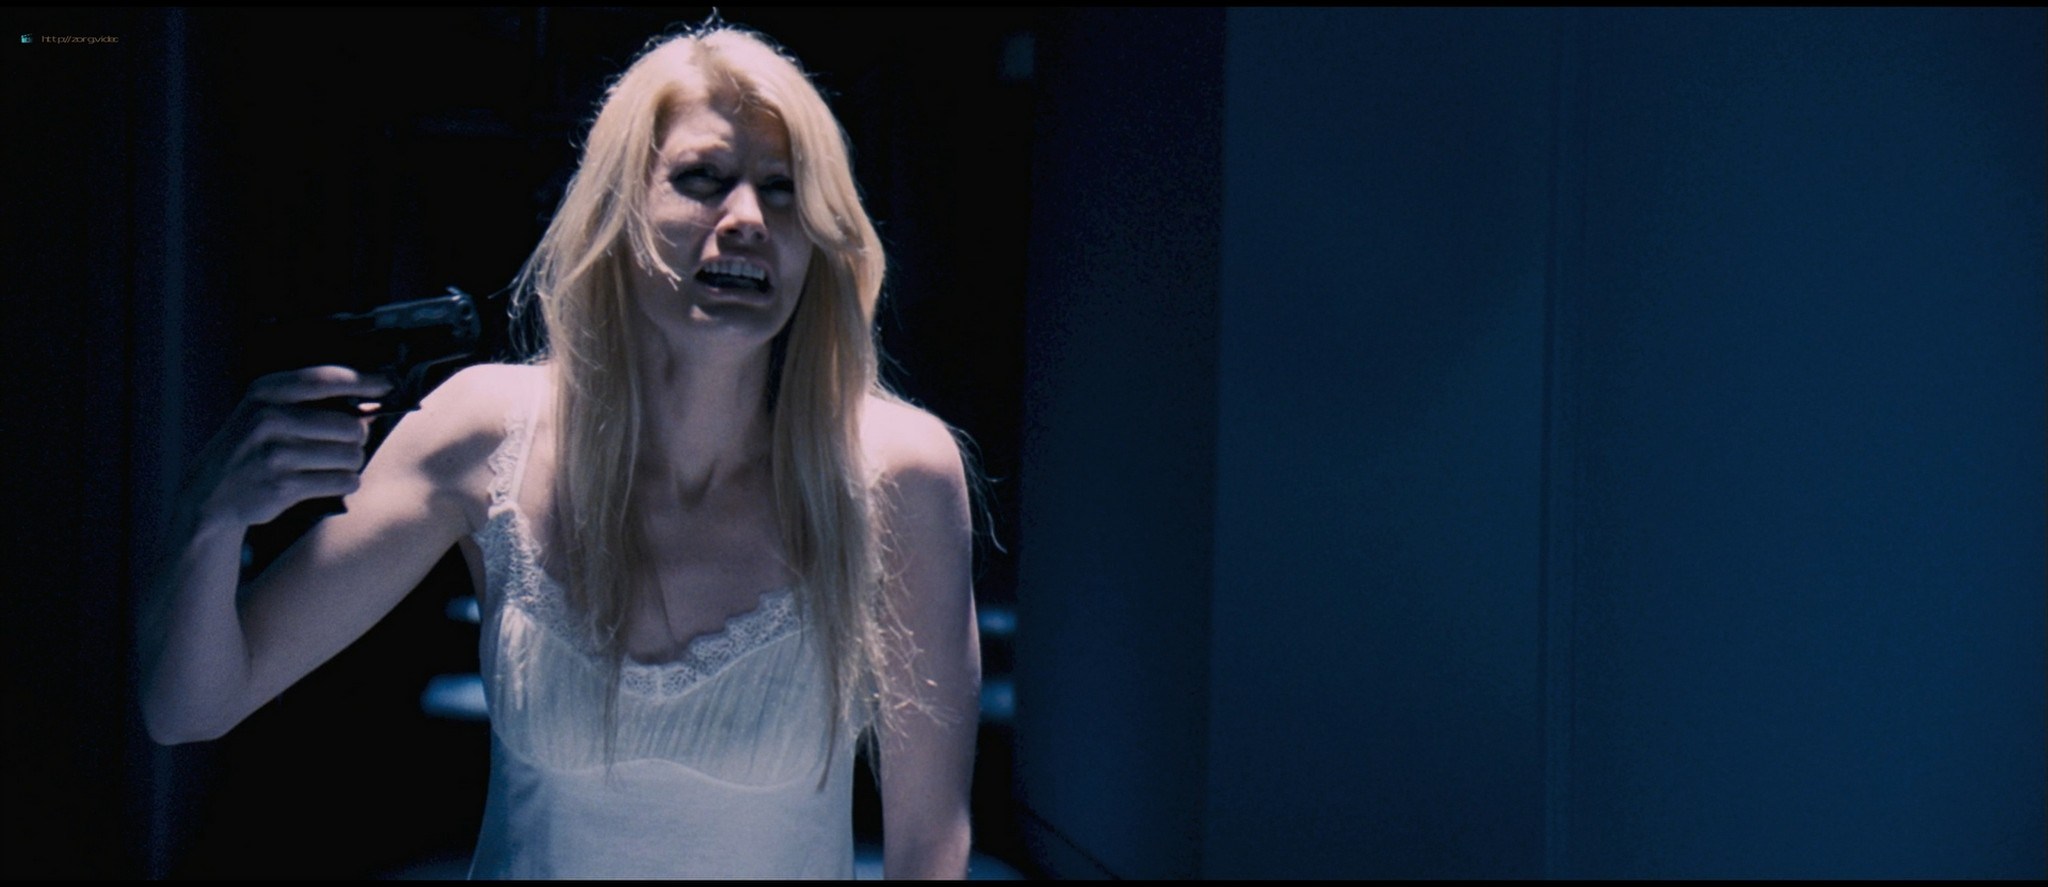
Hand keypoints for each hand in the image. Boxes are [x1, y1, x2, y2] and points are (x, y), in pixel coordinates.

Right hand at [189, 366, 393, 527]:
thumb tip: (376, 390)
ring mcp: (274, 454)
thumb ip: (308, 398)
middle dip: (357, 437)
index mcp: (264, 392)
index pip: (326, 380)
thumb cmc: (252, 446)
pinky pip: (343, 481)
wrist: (209, 493)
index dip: (364, 382)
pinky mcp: (283, 486)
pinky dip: (344, 482)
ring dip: (351, 462)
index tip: (388, 385)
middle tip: (345, 443)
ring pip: (351, 456)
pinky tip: (327, 481)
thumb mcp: (264, 409)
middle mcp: (267, 418)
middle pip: (350, 426)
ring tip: (332, 463)